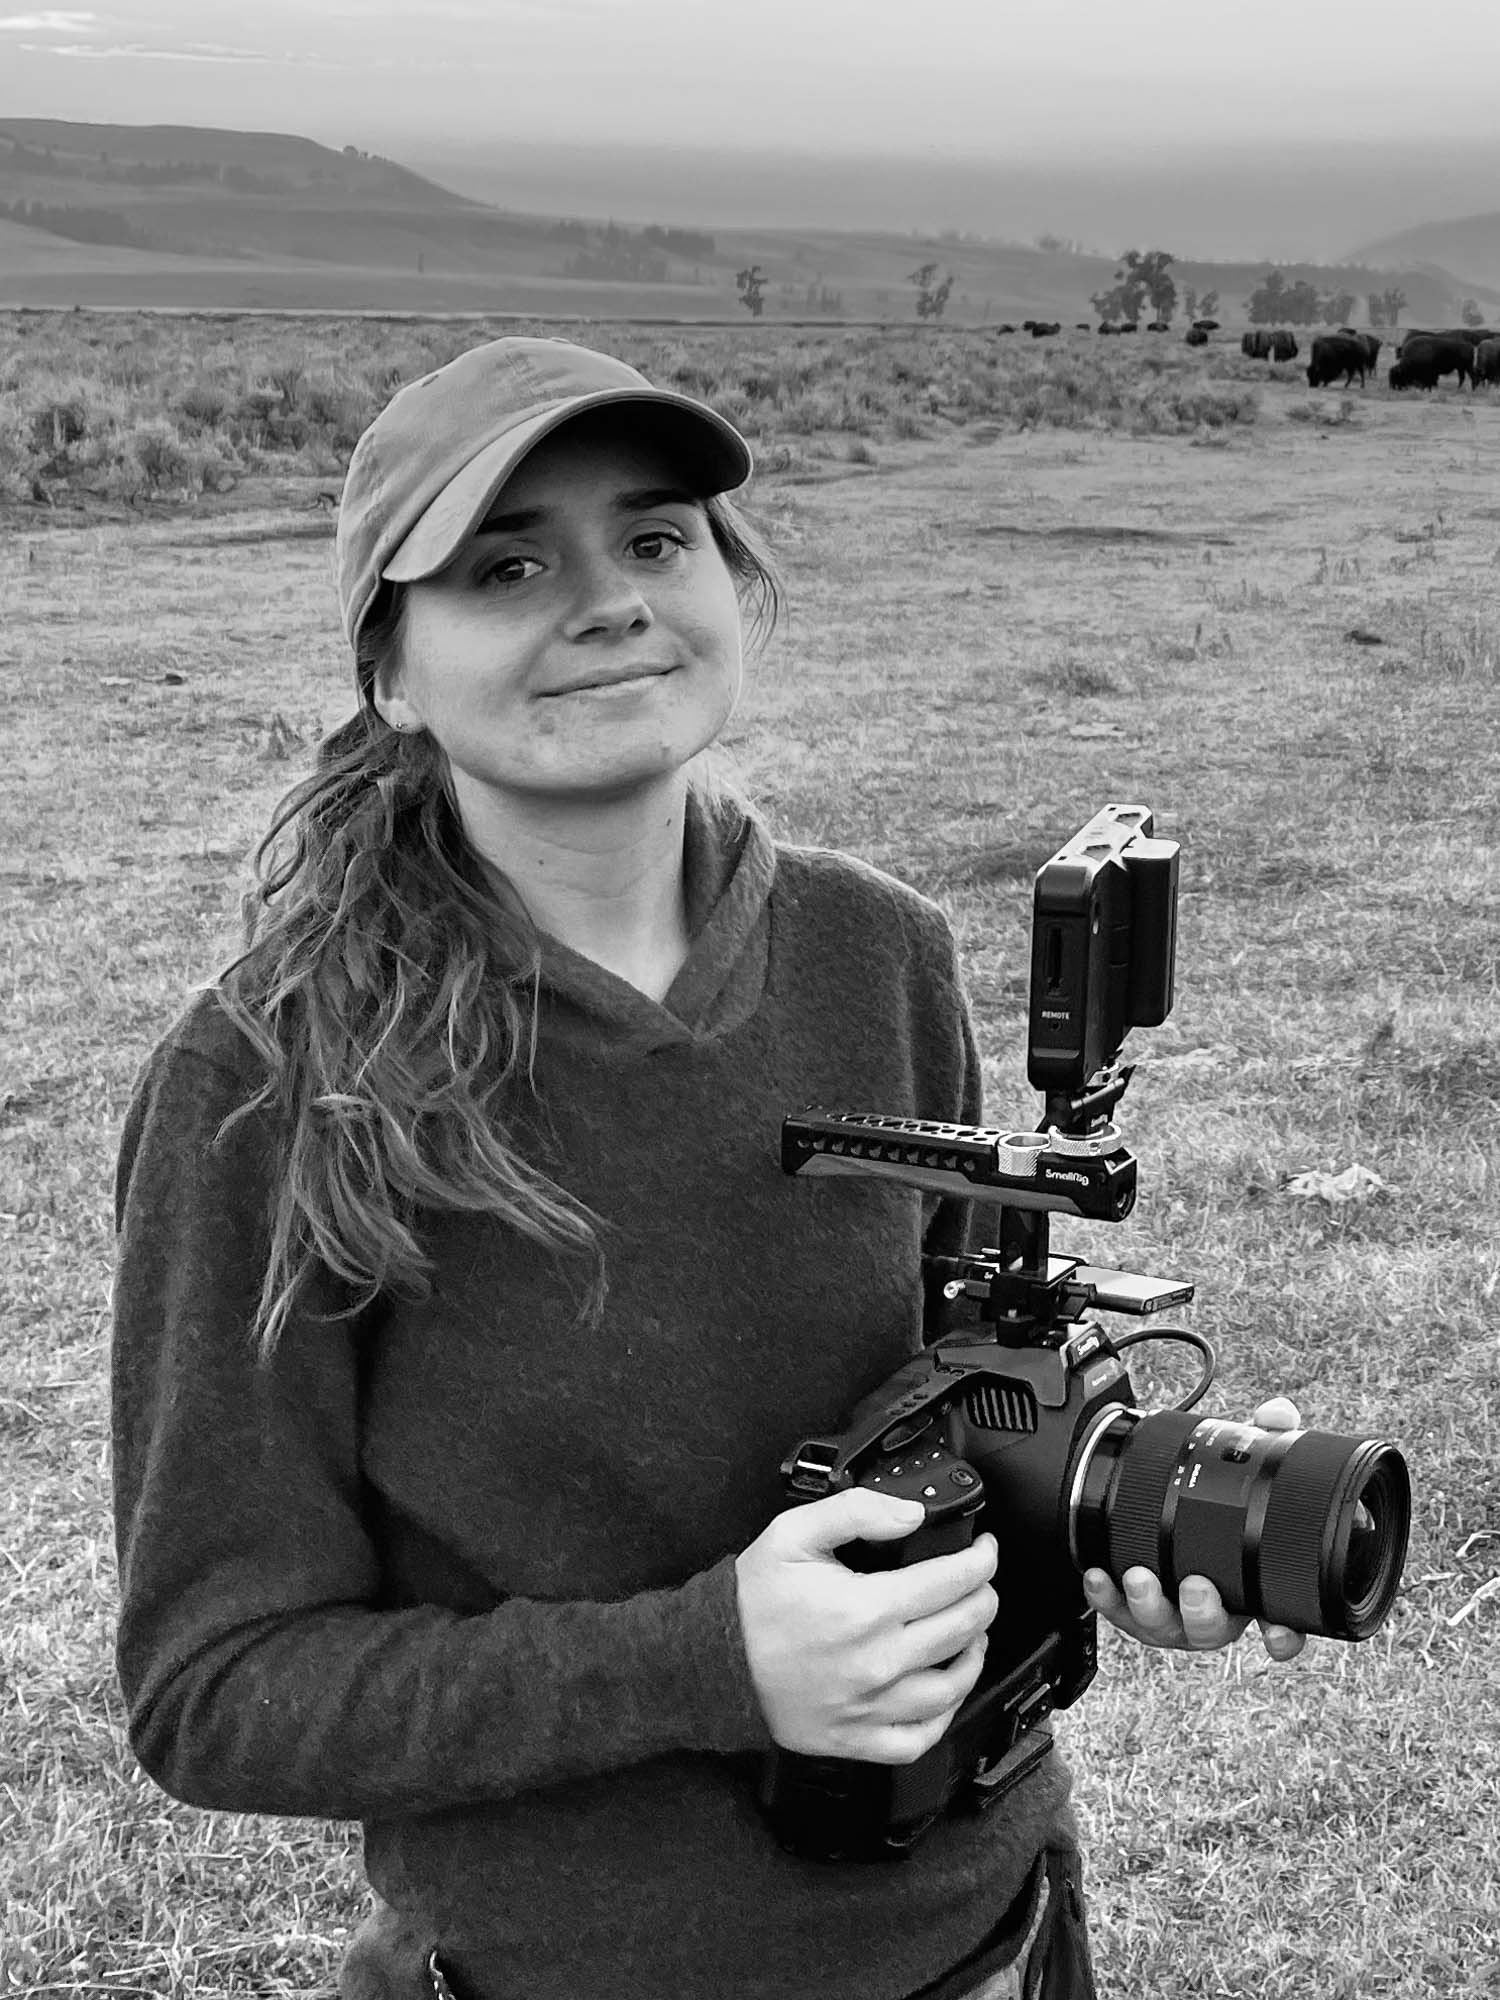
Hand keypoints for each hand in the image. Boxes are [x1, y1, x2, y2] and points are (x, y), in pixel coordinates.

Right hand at [736, 1488, 997, 1765]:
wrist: (713, 1661)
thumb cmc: (751, 1602)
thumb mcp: (793, 1533)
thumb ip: (856, 1512)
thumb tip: (911, 1515)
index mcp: (866, 1608)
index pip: (953, 1581)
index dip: (981, 1559)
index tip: (984, 1549)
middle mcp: (877, 1662)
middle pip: (963, 1629)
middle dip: (984, 1598)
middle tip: (980, 1583)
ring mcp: (871, 1707)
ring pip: (953, 1686)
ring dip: (975, 1654)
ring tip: (972, 1633)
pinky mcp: (858, 1739)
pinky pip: (920, 1738)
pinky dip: (945, 1715)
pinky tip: (945, 1690)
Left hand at [1081, 1396, 1308, 1663]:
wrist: (1167, 1513)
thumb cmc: (1218, 1507)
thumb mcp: (1246, 1472)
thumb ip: (1268, 1440)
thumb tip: (1277, 1414)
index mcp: (1251, 1589)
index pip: (1280, 1623)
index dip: (1284, 1636)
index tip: (1278, 1634)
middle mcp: (1214, 1609)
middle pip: (1213, 1629)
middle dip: (1203, 1613)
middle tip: (1196, 1587)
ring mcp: (1172, 1613)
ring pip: (1164, 1626)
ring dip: (1150, 1606)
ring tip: (1139, 1577)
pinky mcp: (1133, 1608)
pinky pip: (1118, 1611)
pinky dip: (1107, 1597)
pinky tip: (1098, 1576)